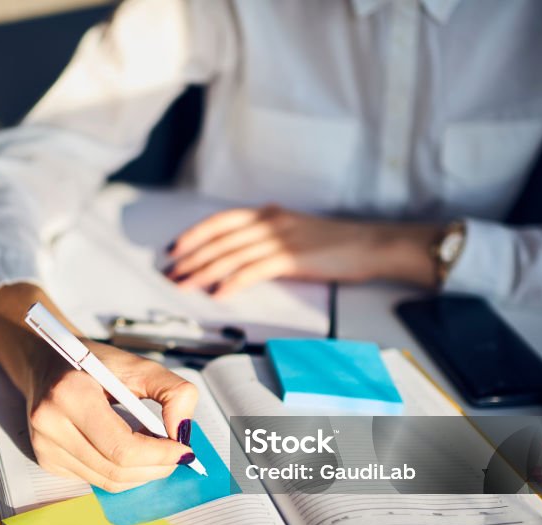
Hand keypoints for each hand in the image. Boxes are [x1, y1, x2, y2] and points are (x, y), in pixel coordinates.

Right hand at [25, 340, 197, 491]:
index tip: (184, 450)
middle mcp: (50, 424)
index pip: (122, 447)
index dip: (159, 455)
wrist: (46, 363)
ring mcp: (45, 447)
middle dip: (155, 467)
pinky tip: (127, 450)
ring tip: (153, 449)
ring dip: (140, 472)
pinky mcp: (46, 460)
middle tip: (175, 455)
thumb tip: (183, 431)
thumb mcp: (137, 365)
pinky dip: (121, 471)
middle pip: (116, 470)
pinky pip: (95, 479)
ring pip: (107, 481)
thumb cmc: (92, 363)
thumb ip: (172, 391)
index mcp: (70, 394)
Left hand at [164, 205, 439, 296]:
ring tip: (185, 284)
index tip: (173, 248)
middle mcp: (270, 222)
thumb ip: (270, 233)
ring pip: (231, 254)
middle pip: (219, 239)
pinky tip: (219, 293)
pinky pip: (254, 270)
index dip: (193, 234)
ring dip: (203, 271)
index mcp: (268, 214)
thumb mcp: (296, 230)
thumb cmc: (336, 242)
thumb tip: (245, 244)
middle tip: (170, 273)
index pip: (220, 222)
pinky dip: (233, 281)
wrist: (370, 244)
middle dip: (190, 257)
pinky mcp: (292, 258)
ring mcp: (280, 239)